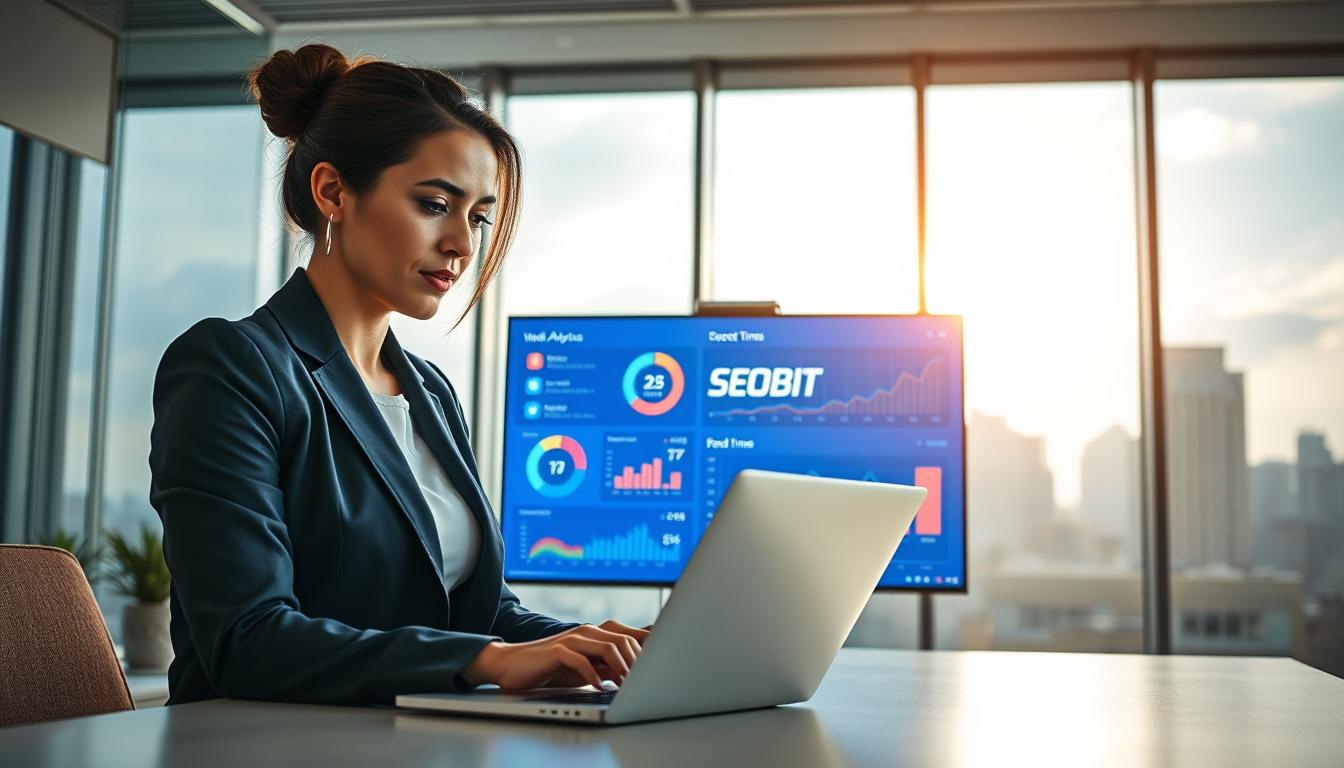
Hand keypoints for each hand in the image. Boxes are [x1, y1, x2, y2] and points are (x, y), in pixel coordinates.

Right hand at [462, 620, 649, 689]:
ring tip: (625, 686)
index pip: (630, 635)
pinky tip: (598, 687)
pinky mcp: (557, 650)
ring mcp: (572, 638)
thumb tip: (636, 672)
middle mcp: (587, 631)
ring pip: (607, 646)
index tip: (662, 665)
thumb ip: (608, 665)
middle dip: (637, 661)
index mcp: (597, 634)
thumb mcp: (586, 667)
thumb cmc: (552, 668)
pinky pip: (581, 659)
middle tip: (643, 683)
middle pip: (624, 639)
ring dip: (620, 668)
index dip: (649, 647)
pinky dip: (593, 674)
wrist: (514, 665)